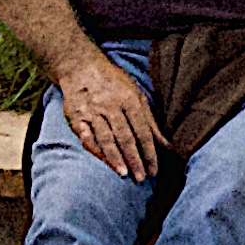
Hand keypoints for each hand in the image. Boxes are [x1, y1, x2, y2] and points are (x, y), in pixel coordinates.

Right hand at [57, 50, 161, 183]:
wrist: (80, 67)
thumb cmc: (113, 83)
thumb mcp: (136, 95)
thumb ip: (150, 121)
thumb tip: (168, 145)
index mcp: (128, 99)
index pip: (142, 131)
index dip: (149, 152)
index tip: (154, 170)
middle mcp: (110, 105)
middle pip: (125, 137)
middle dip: (135, 159)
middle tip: (142, 178)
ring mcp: (92, 111)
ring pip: (106, 138)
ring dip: (116, 157)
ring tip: (125, 173)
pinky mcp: (76, 117)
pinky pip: (87, 137)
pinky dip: (96, 150)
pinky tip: (104, 161)